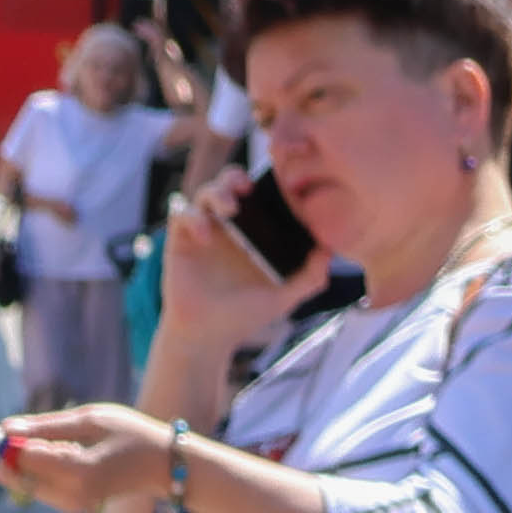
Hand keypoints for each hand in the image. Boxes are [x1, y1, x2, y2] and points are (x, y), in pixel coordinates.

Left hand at [0, 402, 175, 512]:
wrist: (167, 466)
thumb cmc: (133, 435)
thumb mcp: (91, 418)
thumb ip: (45, 426)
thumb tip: (5, 428)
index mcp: (79, 471)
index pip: (19, 455)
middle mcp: (71, 495)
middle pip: (12, 474)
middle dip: (2, 450)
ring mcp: (71, 505)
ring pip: (21, 481)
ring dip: (20, 458)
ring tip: (48, 438)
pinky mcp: (71, 507)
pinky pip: (36, 486)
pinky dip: (34, 468)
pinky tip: (55, 452)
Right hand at [161, 177, 329, 336]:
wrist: (208, 335)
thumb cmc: (246, 316)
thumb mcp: (284, 297)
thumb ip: (310, 277)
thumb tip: (330, 251)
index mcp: (257, 235)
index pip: (262, 198)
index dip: (268, 183)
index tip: (279, 181)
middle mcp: (231, 228)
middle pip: (230, 185)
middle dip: (237, 177)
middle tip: (248, 187)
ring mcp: (205, 232)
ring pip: (206, 193)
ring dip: (217, 193)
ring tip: (230, 209)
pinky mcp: (181, 241)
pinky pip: (182, 214)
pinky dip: (193, 217)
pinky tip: (205, 235)